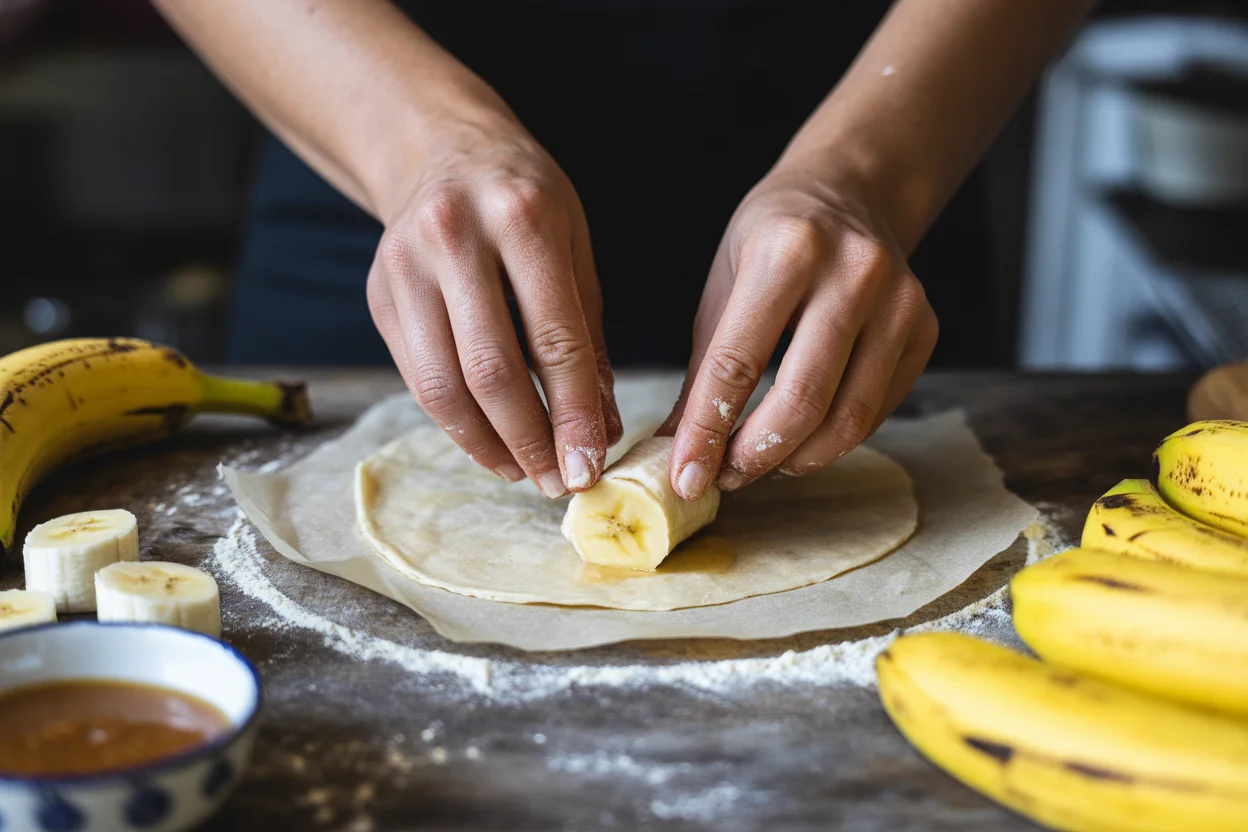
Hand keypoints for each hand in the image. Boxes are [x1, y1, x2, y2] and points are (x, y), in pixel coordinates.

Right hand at [366, 114, 622, 497]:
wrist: (440, 149)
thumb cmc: (524, 201)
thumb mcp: (574, 247)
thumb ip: (587, 338)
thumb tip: (600, 428)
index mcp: (521, 217)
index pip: (553, 336)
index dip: (573, 412)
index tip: (590, 464)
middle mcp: (455, 237)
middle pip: (491, 369)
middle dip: (529, 440)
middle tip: (557, 483)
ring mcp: (406, 266)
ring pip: (442, 385)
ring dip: (486, 444)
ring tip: (523, 472)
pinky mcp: (379, 294)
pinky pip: (417, 378)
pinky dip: (456, 423)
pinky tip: (489, 442)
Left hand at [659, 168, 937, 498]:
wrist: (849, 191)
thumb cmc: (773, 240)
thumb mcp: (723, 285)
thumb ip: (703, 370)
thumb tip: (676, 452)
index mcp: (786, 250)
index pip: (737, 363)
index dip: (706, 432)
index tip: (685, 478)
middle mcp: (852, 272)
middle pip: (802, 399)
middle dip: (755, 455)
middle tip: (725, 478)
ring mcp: (899, 301)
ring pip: (847, 418)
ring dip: (796, 458)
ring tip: (760, 464)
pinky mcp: (925, 328)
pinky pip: (876, 410)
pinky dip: (833, 439)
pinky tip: (802, 439)